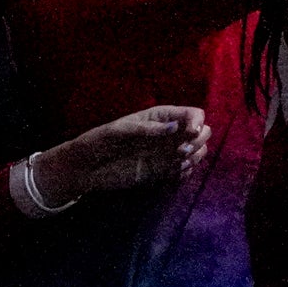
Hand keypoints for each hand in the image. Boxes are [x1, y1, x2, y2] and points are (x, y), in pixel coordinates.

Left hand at [25, 104, 207, 206]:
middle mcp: (169, 134)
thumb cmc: (97, 142)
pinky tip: (174, 172)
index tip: (190, 133)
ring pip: (199, 151)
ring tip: (178, 162)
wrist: (85, 169)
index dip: (197, 122)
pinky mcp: (163, 172)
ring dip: (196, 156)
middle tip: (181, 151)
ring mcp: (167, 153)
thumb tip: (175, 128)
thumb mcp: (118, 131)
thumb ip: (147, 129)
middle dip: (198, 140)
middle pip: (203, 131)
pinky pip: (187, 170)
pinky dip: (187, 171)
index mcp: (159, 117)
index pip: (193, 114)